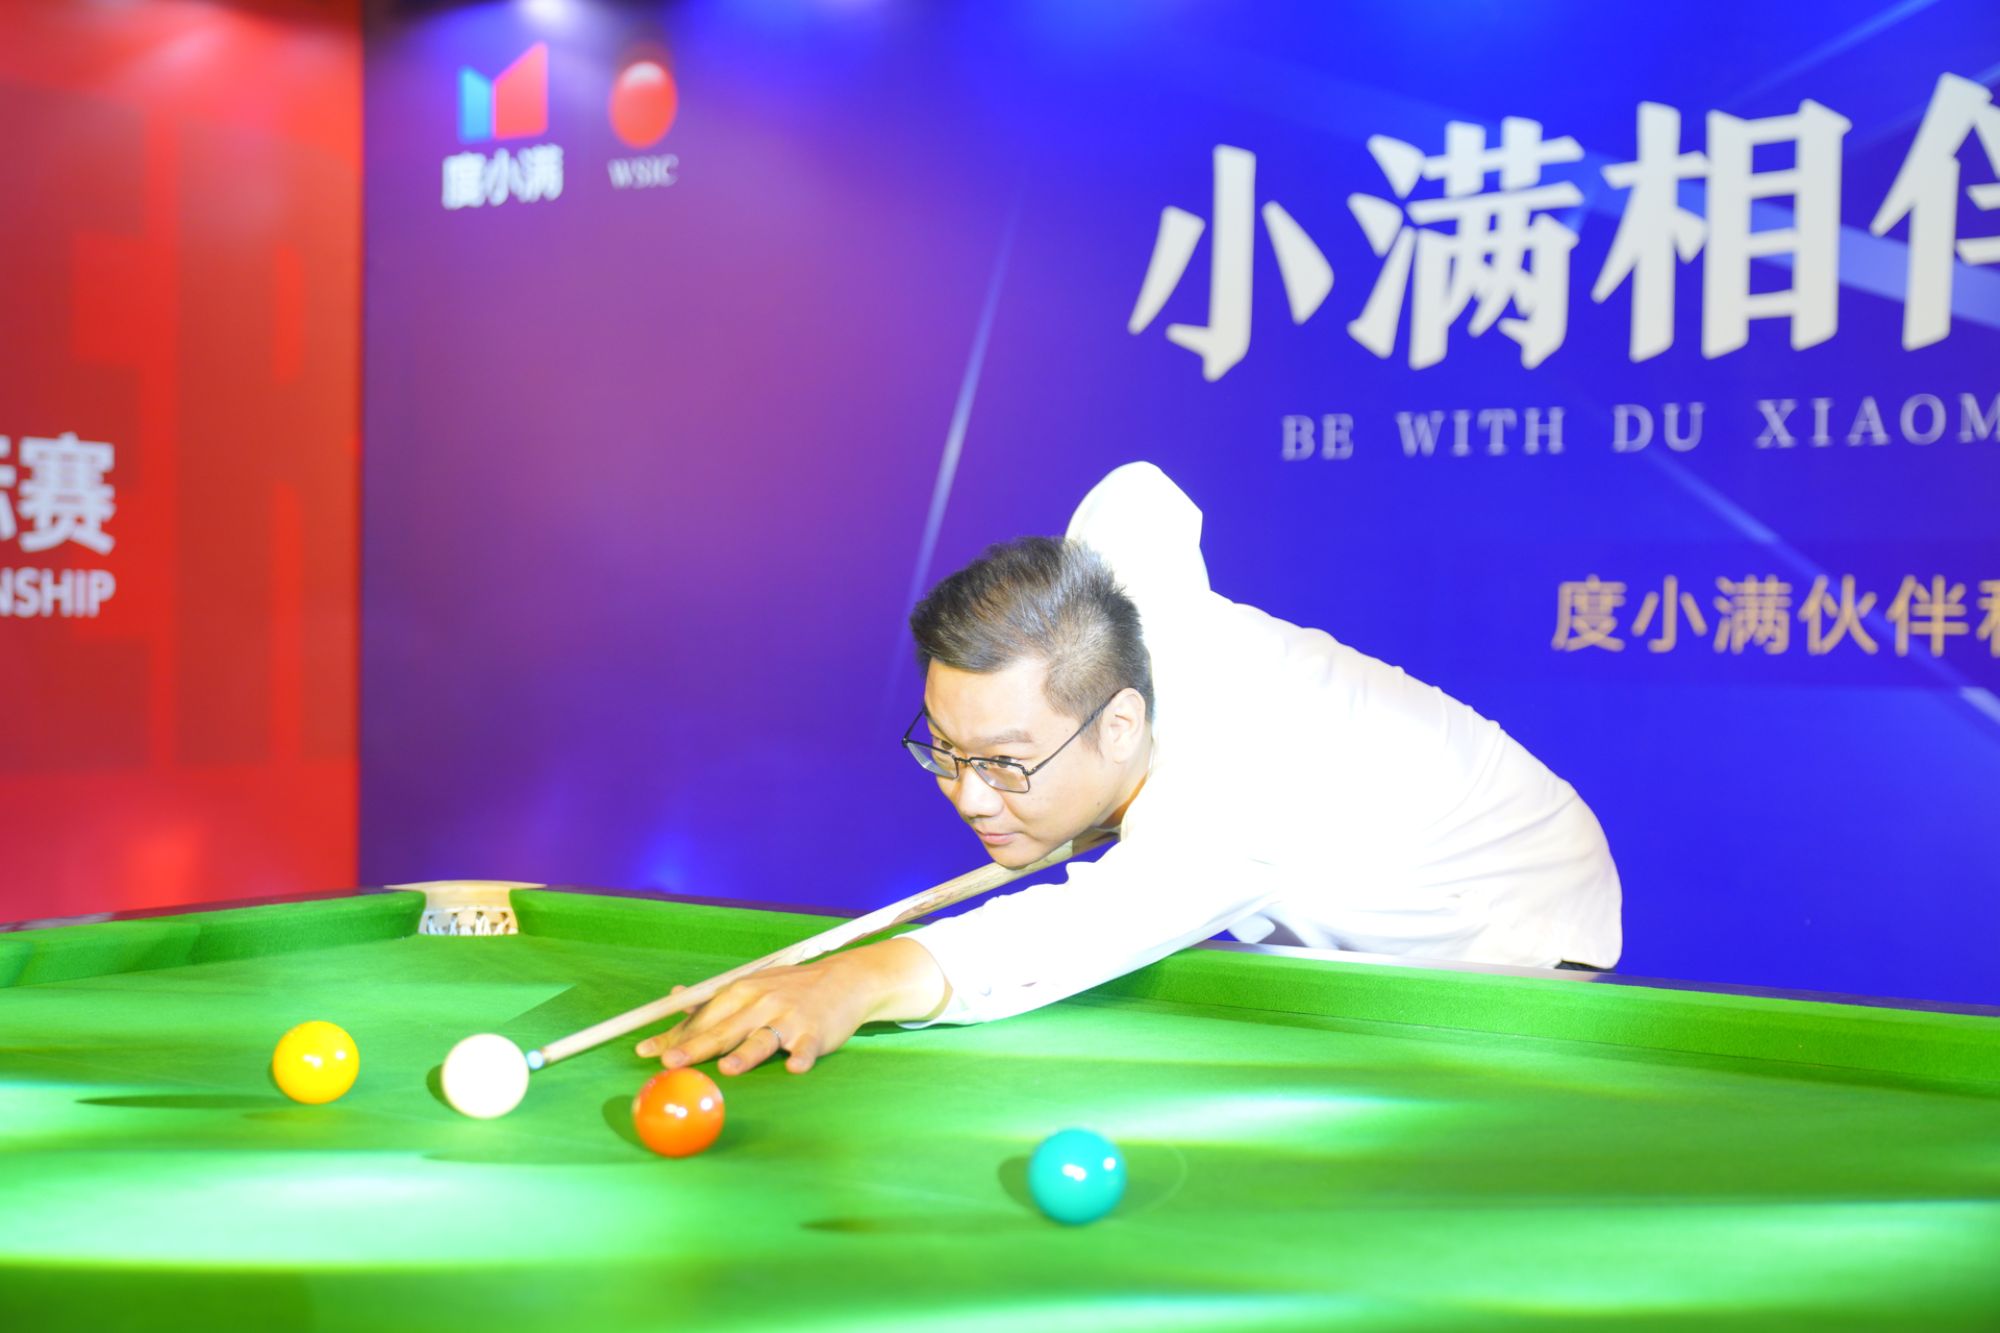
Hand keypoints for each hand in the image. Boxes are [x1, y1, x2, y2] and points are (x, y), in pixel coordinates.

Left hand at [633, 938, 946, 1076]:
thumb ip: (713, 999)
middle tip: (670, 1063)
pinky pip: (806, 1047)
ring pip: (762, 1038)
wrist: (845, 980)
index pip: (701, 1017)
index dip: (672, 1036)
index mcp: (741, 992)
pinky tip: (795, 1068)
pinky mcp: (815, 1032)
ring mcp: (789, 1018)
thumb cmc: (791, 989)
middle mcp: (762, 1002)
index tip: (644, 1051)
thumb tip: (673, 997)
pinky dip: (802, 1057)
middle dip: (695, 1046)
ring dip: (746, 1054)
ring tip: (728, 1069)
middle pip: (723, 1029)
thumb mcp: (752, 986)